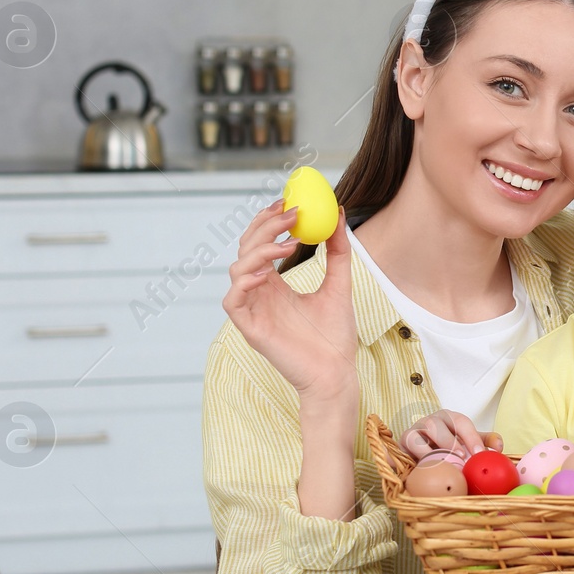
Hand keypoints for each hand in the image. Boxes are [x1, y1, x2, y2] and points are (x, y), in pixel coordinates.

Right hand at [222, 202, 359, 406]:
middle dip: (265, 226)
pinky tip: (266, 273)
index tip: (288, 201)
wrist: (337, 372)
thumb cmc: (335, 336)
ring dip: (259, 250)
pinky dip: (244, 282)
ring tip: (288, 244)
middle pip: (247, 248)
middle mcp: (260, 293)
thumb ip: (338, 252)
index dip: (268, 219)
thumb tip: (340, 214)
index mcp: (275, 283)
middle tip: (292, 214)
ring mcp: (253, 310)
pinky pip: (233, 300)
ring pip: (236, 269)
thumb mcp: (339, 284)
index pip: (261, 243)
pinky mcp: (250, 328)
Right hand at [400, 411, 502, 459]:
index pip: (462, 423)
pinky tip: (419, 466)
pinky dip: (413, 455)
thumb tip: (499, 448)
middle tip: (463, 458)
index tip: (480, 453)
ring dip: (431, 449)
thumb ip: (484, 442)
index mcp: (450, 418)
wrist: (420, 453)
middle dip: (451, 442)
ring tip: (443, 462)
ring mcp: (415, 430)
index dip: (471, 437)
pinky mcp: (403, 442)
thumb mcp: (467, 442)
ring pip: (421, 434)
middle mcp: (432, 421)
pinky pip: (407, 446)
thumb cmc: (448, 446)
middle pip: (439, 425)